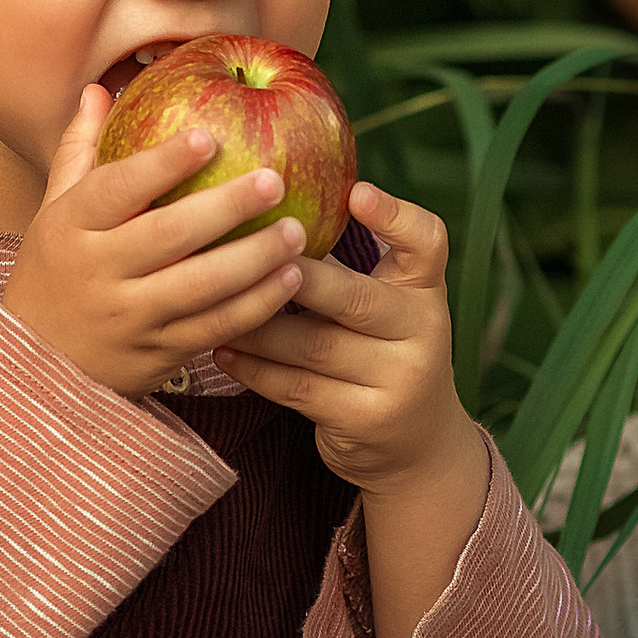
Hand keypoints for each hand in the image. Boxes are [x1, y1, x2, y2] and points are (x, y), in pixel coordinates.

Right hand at [0, 87, 306, 397]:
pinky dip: (256, 305)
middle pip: (167, 236)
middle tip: (274, 178)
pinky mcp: (158, 353)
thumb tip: (97, 89)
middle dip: (225, 207)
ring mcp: (129, 317)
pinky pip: (215, 328)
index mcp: (69, 226)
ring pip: (200, 287)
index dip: (161, 163)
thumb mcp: (55, 211)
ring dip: (254, 259)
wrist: (40, 365)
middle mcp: (96, 272)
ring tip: (296, 231)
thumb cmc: (57, 270)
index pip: (115, 188)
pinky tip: (290, 278)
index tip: (208, 135)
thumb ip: (80, 152)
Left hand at [215, 179, 489, 637]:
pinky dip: (255, 369)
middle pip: (354, 297)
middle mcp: (422, 330)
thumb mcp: (386, 307)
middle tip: (243, 252)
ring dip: (256, 325)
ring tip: (210, 303)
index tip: (357, 193)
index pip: (428, 242)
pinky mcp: (367, 419)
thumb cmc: (380, 351)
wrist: (416, 444)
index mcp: (424, 289)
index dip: (395, 216)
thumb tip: (266, 203)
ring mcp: (399, 379)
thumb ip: (347, 266)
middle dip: (296, 277)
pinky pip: (298, 388)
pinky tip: (223, 350)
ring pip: (314, 345)